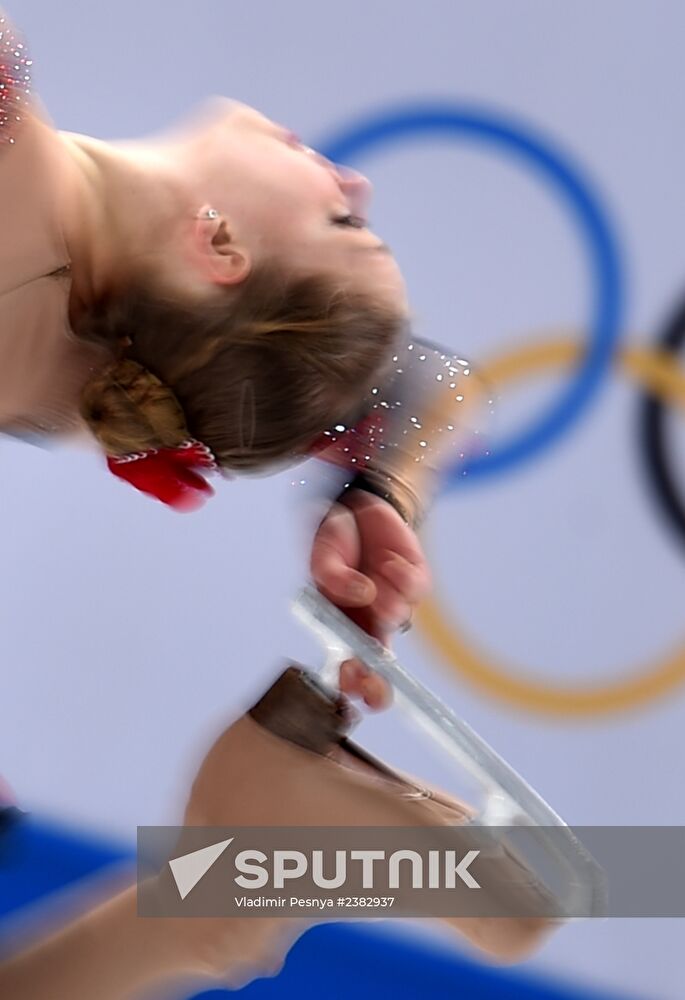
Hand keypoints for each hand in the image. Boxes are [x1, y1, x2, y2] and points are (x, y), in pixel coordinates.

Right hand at [310, 490, 430, 708]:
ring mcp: (394, 602)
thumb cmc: (334, 540)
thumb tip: (364, 594)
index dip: (351, 681)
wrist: (357, 506)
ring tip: (376, 577)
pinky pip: (415, 588)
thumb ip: (333, 578)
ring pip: (398, 617)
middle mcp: (370, 620)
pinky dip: (402, 575)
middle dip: (379, 680)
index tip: (349, 683)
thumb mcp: (322, 558)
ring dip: (388, 603)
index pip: (348, 662)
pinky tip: (389, 561)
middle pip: (380, 665)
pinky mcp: (415, 580)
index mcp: (342, 622)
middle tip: (376, 683)